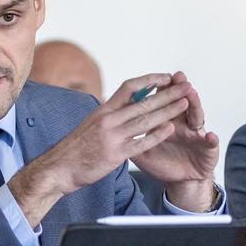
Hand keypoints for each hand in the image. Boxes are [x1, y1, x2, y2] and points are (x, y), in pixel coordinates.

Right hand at [9, 73, 195, 225]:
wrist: (59, 168)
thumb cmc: (77, 147)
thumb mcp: (92, 124)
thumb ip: (110, 115)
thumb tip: (126, 104)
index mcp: (103, 109)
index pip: (129, 86)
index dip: (150, 80)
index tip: (166, 77)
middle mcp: (108, 119)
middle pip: (143, 101)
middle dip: (167, 93)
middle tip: (186, 86)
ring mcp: (112, 137)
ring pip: (145, 120)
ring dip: (168, 111)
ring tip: (185, 104)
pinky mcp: (115, 155)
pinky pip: (140, 143)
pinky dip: (156, 135)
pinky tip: (171, 129)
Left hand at [129, 71, 220, 210]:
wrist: (181, 181)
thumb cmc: (162, 163)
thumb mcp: (143, 152)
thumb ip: (130, 138)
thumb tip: (110, 126)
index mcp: (168, 121)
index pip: (165, 101)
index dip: (162, 89)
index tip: (157, 78)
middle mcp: (185, 123)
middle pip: (183, 103)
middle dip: (180, 90)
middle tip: (179, 76)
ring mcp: (197, 135)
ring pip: (198, 117)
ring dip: (196, 105)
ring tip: (193, 94)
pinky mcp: (208, 150)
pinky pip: (211, 144)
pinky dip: (212, 140)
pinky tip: (210, 135)